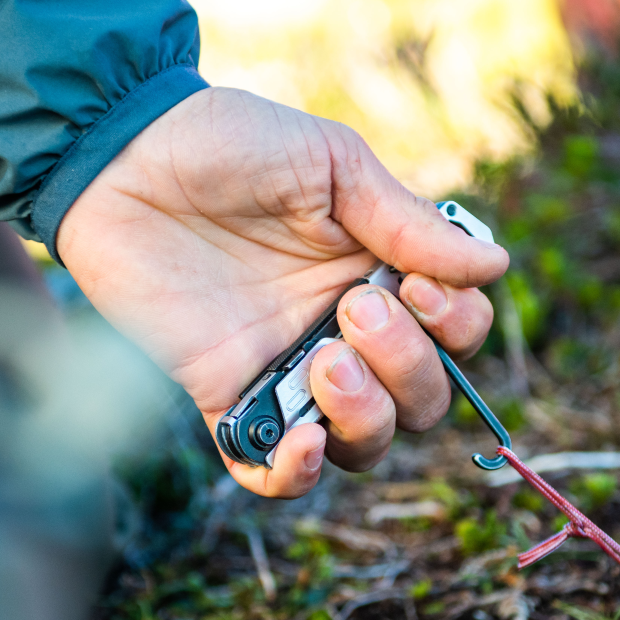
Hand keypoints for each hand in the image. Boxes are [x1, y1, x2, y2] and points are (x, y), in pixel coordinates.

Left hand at [57, 88, 508, 497]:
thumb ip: (407, 222)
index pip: (455, 332)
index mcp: (379, 271)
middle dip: (409, 365)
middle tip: (352, 308)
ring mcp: (285, 368)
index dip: (456, 324)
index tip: (418, 285)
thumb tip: (496, 268)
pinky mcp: (224, 394)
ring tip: (325, 359)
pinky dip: (295, 476)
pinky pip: (268, 469)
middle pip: (422, 399)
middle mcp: (342, 329)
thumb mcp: (331, 164)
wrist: (122, 157)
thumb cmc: (228, 143)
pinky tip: (304, 444)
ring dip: (367, 415)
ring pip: (364, 442)